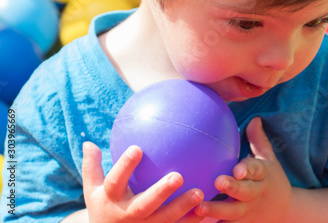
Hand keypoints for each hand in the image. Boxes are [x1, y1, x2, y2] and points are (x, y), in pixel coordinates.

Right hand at [82, 141, 204, 222]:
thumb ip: (91, 166)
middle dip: (161, 192)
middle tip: (178, 176)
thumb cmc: (102, 206)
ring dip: (183, 208)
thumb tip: (88, 142)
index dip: (124, 166)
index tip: (137, 147)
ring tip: (200, 193)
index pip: (115, 181)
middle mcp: (127, 215)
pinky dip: (191, 221)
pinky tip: (208, 209)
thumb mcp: (91, 189)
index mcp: (110, 199)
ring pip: (164, 220)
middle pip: (144, 205)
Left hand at [194, 117, 291, 221]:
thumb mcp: (269, 160)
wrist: (286, 212)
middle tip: (218, 182)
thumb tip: (255, 118)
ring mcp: (247, 212)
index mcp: (262, 175)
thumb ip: (259, 141)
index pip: (256, 170)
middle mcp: (255, 194)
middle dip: (232, 188)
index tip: (238, 169)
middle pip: (244, 191)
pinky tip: (194, 220)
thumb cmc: (271, 180)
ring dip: (216, 210)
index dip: (247, 169)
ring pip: (231, 212)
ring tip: (199, 207)